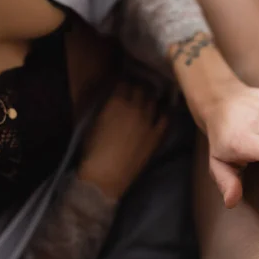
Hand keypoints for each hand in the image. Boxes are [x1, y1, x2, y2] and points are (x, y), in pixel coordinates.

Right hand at [78, 82, 167, 199]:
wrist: (106, 174)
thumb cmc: (93, 150)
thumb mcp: (94, 123)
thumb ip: (106, 108)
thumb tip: (113, 102)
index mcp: (115, 102)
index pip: (124, 83)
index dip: (124, 84)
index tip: (124, 85)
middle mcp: (134, 107)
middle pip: (141, 89)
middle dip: (138, 89)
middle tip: (137, 91)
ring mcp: (148, 120)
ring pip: (153, 101)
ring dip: (151, 99)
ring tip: (150, 100)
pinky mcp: (156, 134)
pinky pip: (165, 118)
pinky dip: (164, 113)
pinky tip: (164, 112)